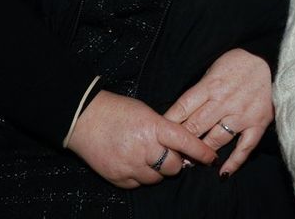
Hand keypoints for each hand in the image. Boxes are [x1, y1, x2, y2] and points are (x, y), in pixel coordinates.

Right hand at [68, 90, 216, 188]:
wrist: (83, 119)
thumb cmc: (117, 110)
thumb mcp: (146, 112)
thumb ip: (164, 128)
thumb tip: (181, 145)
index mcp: (153, 127)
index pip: (184, 142)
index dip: (200, 152)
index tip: (211, 158)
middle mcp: (143, 148)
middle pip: (173, 166)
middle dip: (176, 162)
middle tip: (171, 154)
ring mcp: (130, 165)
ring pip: (157, 178)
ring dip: (159, 169)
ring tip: (149, 156)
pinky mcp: (118, 178)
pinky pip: (139, 184)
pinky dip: (141, 176)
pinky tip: (135, 162)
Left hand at [164, 48, 272, 176]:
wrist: (271, 62)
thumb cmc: (238, 64)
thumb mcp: (214, 68)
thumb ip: (200, 89)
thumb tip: (181, 110)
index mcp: (210, 85)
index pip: (183, 108)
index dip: (170, 123)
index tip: (160, 134)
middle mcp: (224, 102)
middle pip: (196, 126)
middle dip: (181, 141)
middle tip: (171, 153)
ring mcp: (241, 115)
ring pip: (216, 139)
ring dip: (202, 153)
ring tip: (191, 163)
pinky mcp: (258, 123)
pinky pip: (245, 147)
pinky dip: (234, 162)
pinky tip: (223, 173)